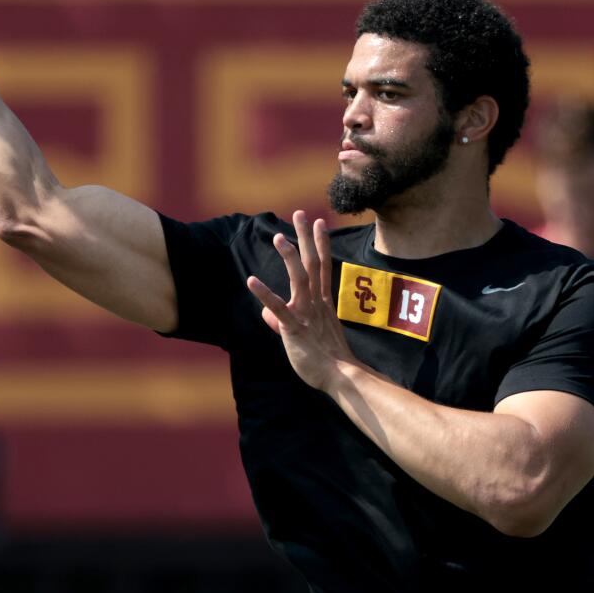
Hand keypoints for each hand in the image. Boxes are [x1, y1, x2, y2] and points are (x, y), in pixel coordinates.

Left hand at [247, 210, 357, 391]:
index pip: (322, 266)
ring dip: (289, 257)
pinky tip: (252, 281)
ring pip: (300, 280)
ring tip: (278, 237)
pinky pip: (279, 309)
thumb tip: (268, 315)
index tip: (319, 223)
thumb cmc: (326, 360)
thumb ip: (285, 321)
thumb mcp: (306, 335)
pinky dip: (265, 294)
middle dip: (306, 238)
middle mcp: (317, 303)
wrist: (341, 379)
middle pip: (312, 264)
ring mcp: (307, 314)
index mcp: (323, 303)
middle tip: (301, 213)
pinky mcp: (295, 329)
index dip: (320, 243)